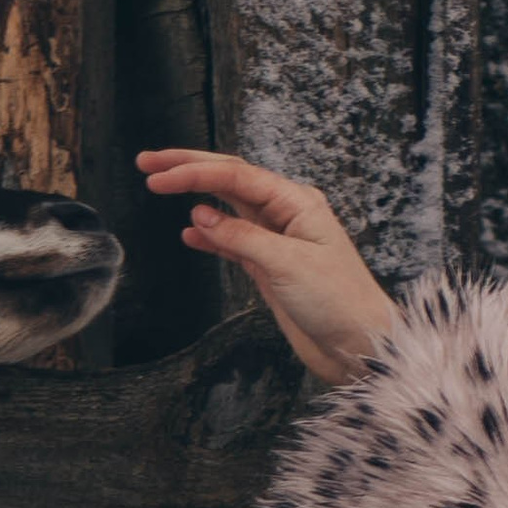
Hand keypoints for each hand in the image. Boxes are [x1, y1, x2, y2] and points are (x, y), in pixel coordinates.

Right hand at [135, 150, 402, 387]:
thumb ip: (242, 236)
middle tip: (148, 162)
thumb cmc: (338, 302)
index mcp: (296, 202)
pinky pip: (233, 241)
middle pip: (230, 180)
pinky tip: (189, 234)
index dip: (194, 172)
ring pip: (228, 207)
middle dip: (189, 168)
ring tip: (159, 185)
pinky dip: (209, 236)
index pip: (236, 175)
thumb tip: (200, 216)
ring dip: (194, 197)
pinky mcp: (270, 267)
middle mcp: (286, 214)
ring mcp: (277, 240)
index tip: (157, 177)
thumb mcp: (287, 264)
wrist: (358, 344)